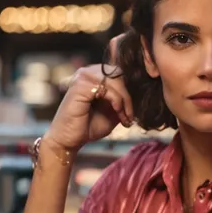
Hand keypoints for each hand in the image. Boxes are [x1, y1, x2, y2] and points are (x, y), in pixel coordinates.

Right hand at [46, 37, 132, 151]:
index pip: (120, 73)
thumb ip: (123, 99)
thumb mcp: (113, 111)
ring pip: (117, 80)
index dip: (130, 90)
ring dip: (125, 101)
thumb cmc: (88, 126)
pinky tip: (118, 114)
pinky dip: (118, 102)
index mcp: (94, 75)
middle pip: (120, 73)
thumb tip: (142, 92)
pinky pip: (108, 89)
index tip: (133, 112)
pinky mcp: (80, 85)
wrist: (69, 140)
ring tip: (125, 118)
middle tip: (130, 116)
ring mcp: (82, 76)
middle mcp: (88, 71)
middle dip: (129, 96)